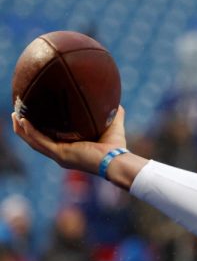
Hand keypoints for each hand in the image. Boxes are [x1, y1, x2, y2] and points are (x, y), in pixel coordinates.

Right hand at [11, 106, 127, 174]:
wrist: (116, 160)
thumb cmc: (116, 147)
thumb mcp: (112, 125)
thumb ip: (113, 113)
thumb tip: (115, 100)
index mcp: (70, 149)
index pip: (49, 139)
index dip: (39, 129)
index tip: (32, 115)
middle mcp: (62, 154)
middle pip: (36, 140)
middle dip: (24, 128)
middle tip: (17, 114)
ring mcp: (59, 155)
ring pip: (34, 141)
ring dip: (22, 129)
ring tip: (15, 115)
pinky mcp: (61, 154)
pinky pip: (40, 141)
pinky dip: (30, 131)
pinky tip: (24, 121)